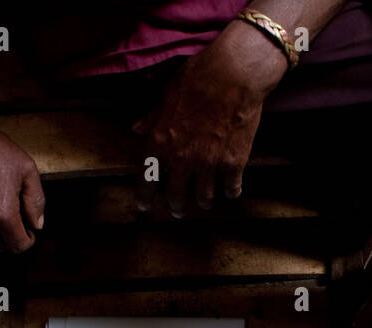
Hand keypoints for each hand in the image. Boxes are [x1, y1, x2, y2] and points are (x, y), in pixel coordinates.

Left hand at [136, 20, 287, 215]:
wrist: (234, 73)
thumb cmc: (198, 78)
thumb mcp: (168, 94)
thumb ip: (153, 117)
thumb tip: (137, 128)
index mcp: (161, 142)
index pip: (148, 178)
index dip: (145, 196)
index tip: (145, 205)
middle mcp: (182, 159)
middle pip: (176, 196)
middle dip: (176, 207)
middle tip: (178, 211)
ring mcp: (209, 164)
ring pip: (204, 198)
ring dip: (203, 201)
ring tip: (205, 202)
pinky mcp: (234, 163)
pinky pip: (231, 189)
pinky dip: (230, 192)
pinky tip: (230, 191)